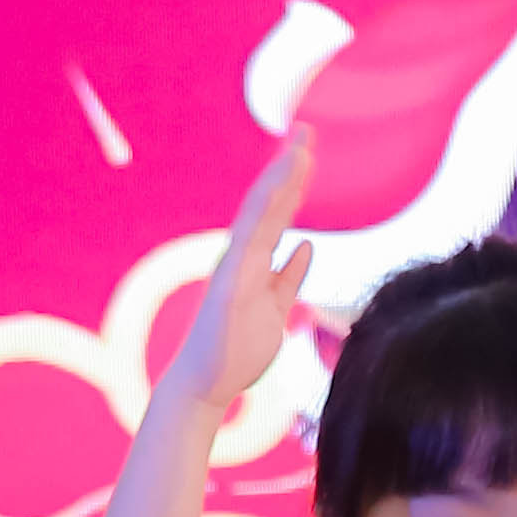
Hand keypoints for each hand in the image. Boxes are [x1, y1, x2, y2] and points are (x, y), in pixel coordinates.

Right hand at [162, 135, 316, 421]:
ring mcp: (234, 268)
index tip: (309, 151)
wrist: (207, 386)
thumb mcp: (277, 308)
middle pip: (270, 203)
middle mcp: (244, 257)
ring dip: (279, 182)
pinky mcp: (229, 284)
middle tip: (306, 131)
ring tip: (298, 151)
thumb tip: (305, 246)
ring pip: (259, 215)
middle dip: (289, 167)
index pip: (279, 214)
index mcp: (255, 261)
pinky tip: (279, 192)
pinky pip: (248, 244)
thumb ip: (289, 278)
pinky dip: (262, 217)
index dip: (295, 182)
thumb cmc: (237, 351)